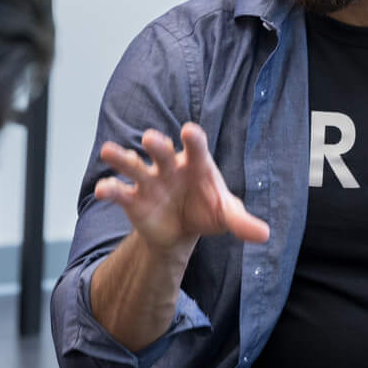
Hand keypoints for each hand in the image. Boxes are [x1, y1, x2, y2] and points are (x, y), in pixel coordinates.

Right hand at [95, 123, 268, 253]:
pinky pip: (119, 192)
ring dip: (122, 158)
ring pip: (133, 165)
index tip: (189, 131)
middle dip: (156, 145)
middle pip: (161, 151)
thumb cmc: (206, 210)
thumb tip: (264, 235)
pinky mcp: (133, 199)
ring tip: (109, 152)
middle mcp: (170, 167)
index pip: (196, 148)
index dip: (193, 139)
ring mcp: (149, 181)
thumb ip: (241, 222)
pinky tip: (102, 190)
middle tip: (150, 139)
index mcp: (196, 164)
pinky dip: (109, 189)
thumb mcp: (226, 215)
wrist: (182, 231)